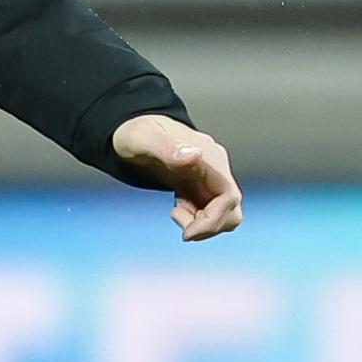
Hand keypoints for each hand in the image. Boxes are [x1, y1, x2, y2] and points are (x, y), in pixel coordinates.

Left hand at [110, 113, 241, 240]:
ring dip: (202, 224)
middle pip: (231, 210)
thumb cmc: (136, 131)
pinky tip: (176, 207)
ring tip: (175, 211)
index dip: (214, 220)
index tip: (187, 232)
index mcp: (209, 158)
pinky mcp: (200, 186)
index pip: (229, 197)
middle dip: (209, 226)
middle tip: (181, 226)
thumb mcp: (144, 138)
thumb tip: (195, 155)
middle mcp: (215, 169)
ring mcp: (210, 178)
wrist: (130, 128)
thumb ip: (168, 147)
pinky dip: (196, 220)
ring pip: (224, 214)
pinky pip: (210, 211)